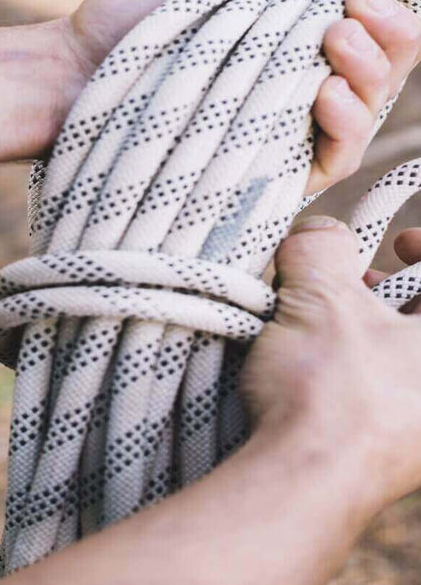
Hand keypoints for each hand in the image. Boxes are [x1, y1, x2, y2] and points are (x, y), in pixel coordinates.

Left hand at [61, 0, 420, 193]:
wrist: (76, 74)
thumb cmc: (128, 20)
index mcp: (285, 42)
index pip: (365, 32)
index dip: (384, 10)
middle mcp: (292, 90)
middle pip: (378, 74)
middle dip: (387, 40)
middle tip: (350, 14)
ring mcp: (280, 134)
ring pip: (365, 115)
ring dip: (370, 75)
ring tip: (336, 40)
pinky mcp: (263, 174)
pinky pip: (330, 161)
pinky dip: (345, 125)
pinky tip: (325, 92)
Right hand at [242, 218, 420, 509]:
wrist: (303, 480)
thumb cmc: (332, 391)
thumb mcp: (321, 298)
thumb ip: (321, 248)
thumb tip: (318, 231)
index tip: (398, 244)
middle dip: (396, 291)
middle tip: (355, 285)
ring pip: (408, 358)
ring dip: (373, 328)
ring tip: (326, 322)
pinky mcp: (401, 449)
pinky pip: (390, 391)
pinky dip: (362, 366)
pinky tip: (320, 363)